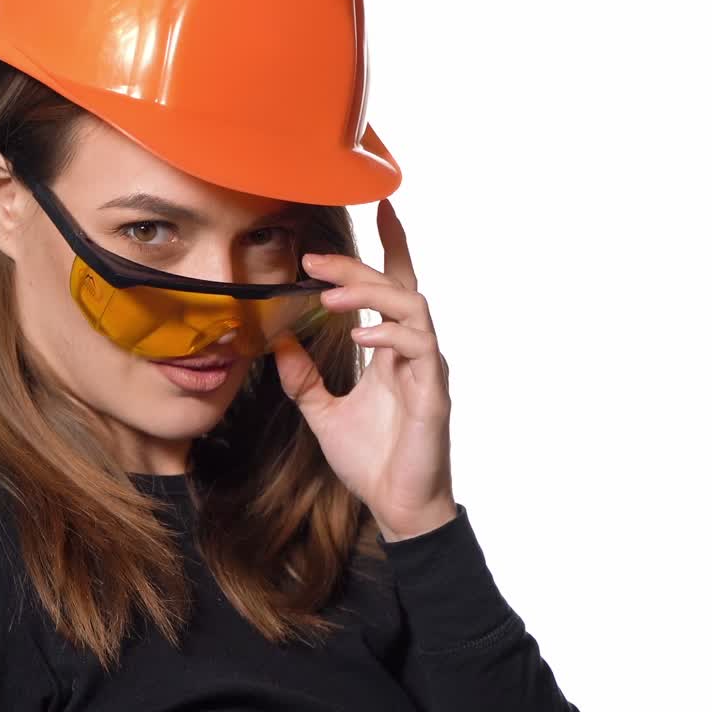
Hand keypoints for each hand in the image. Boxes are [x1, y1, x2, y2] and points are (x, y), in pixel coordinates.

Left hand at [271, 197, 457, 542]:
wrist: (396, 505)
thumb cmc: (372, 459)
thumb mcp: (323, 413)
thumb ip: (304, 377)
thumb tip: (278, 341)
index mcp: (391, 350)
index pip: (394, 286)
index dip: (392, 245)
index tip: (380, 206)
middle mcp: (414, 351)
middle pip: (396, 287)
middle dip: (357, 266)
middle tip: (314, 259)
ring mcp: (427, 369)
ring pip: (411, 307)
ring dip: (370, 294)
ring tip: (330, 294)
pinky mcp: (433, 392)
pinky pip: (419, 348)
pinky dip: (390, 335)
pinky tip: (360, 336)